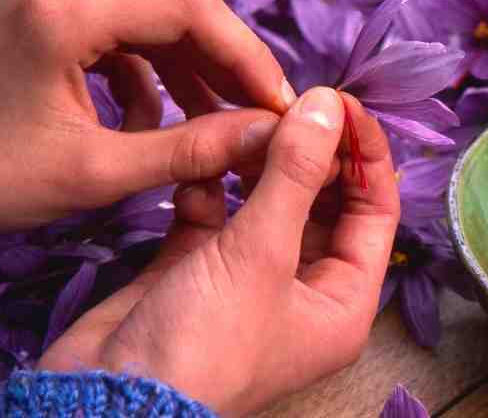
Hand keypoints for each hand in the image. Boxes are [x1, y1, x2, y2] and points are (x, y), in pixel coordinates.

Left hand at [0, 0, 294, 237]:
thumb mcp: (95, 173)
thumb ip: (189, 150)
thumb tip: (268, 137)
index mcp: (61, 8)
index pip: (188, 10)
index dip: (247, 57)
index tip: (283, 105)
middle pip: (170, 12)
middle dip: (219, 72)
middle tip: (262, 123)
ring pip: (146, 24)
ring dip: (183, 78)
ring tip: (211, 136)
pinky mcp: (35, 3)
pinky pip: (114, 31)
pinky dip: (141, 75)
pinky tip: (148, 126)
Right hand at [39, 88, 400, 416]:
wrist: (113, 392)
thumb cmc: (205, 341)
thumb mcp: (261, 254)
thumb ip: (296, 174)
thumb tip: (329, 104)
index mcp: (341, 302)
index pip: (374, 212)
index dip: (363, 154)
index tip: (338, 99)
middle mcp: (300, 291)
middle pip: (320, 203)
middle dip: (305, 152)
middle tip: (282, 102)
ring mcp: (245, 279)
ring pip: (263, 203)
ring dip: (253, 163)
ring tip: (239, 120)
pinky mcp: (193, 268)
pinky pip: (212, 214)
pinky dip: (205, 186)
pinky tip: (196, 163)